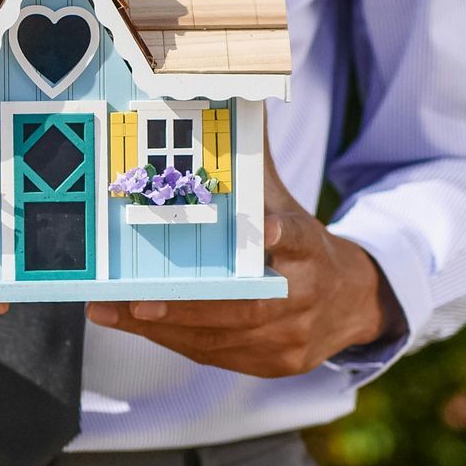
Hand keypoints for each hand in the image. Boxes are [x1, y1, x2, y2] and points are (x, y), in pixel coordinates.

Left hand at [86, 152, 405, 377]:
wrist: (349, 302)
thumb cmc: (300, 243)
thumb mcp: (286, 203)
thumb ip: (255, 165)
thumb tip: (235, 101)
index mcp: (312, 249)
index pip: (302, 239)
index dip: (286, 236)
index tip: (270, 229)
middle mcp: (306, 296)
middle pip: (250, 306)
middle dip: (191, 306)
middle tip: (141, 300)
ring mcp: (292, 337)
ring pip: (223, 337)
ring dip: (166, 326)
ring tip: (116, 311)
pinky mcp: (274, 364)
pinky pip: (216, 354)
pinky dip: (173, 339)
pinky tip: (136, 324)